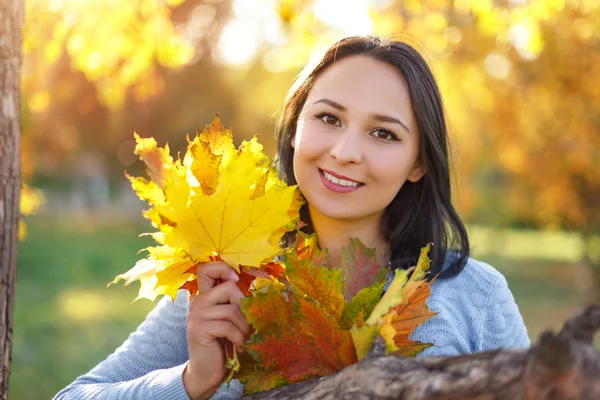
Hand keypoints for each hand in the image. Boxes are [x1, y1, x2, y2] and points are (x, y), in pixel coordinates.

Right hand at [182, 262, 249, 399]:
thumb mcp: (229, 321)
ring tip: (243, 339)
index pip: (206, 269)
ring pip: (232, 310)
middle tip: (246, 326)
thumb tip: (258, 295)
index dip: (222, 268)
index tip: (236, 279)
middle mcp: (198, 303)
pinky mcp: (199, 329)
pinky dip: (239, 338)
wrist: (206, 373)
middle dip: (244, 308)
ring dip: (244, 328)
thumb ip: (234, 305)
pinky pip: (228, 326)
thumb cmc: (222, 345)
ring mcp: (196, 315)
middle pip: (229, 288)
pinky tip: (238, 347)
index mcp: (205, 298)